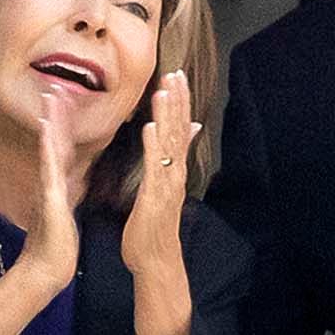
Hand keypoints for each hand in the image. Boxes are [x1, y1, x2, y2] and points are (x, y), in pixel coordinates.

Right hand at [0, 87, 87, 334]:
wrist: (46, 271)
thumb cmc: (56, 247)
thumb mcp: (63, 213)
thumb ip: (62, 195)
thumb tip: (66, 182)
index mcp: (58, 184)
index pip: (61, 147)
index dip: (64, 123)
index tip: (66, 99)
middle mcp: (50, 182)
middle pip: (53, 141)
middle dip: (55, 114)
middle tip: (55, 86)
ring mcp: (48, 188)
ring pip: (50, 149)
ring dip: (51, 122)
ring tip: (51, 97)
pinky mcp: (49, 199)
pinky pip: (49, 169)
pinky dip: (48, 148)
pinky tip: (48, 131)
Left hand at [117, 69, 199, 334]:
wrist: (155, 261)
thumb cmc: (153, 228)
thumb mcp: (163, 190)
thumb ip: (171, 163)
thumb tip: (182, 141)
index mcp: (172, 171)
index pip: (178, 129)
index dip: (178, 103)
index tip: (176, 76)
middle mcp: (174, 174)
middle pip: (179, 131)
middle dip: (178, 101)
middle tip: (177, 72)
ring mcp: (168, 185)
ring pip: (170, 144)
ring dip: (168, 116)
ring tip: (165, 90)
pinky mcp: (156, 197)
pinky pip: (156, 168)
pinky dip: (155, 147)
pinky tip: (152, 128)